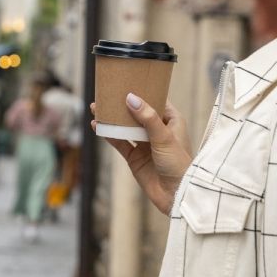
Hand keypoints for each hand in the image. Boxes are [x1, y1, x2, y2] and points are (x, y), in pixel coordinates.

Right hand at [91, 94, 192, 213]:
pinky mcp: (135, 157)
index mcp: (172, 121)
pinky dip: (108, 134)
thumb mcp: (165, 137)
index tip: (129, 80)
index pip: (156, 100)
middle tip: (108, 92)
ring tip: (97, 107)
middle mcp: (158, 131)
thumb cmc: (179, 164)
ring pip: (126, 126)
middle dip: (123, 103)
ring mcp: (145, 144)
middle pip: (137, 112)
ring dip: (113, 118)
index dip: (144, 91)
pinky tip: (98, 126)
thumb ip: (148, 118)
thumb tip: (131, 98)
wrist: (177, 196)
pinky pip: (119, 142)